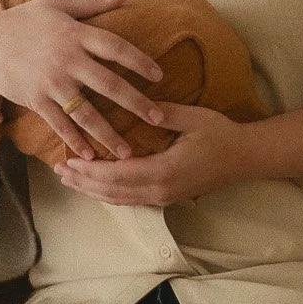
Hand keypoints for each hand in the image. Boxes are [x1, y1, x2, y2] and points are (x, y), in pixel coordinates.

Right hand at [0, 0, 164, 161]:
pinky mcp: (36, 100)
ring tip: (128, 152)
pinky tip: (91, 155)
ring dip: (109, 134)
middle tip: (159, 118)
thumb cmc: (23, 20)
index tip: (160, 76)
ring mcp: (51, 83)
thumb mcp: (56, 3)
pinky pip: (60, 124)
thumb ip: (92, 1)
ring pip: (87, 112)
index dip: (140, 62)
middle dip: (137, 103)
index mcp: (76, 34)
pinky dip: (75, 141)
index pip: (116, 48)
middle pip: (109, 84)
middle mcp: (67, 60)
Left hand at [53, 102, 254, 203]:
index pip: (115, 175)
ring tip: (69, 180)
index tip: (67, 160)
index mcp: (163, 171)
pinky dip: (108, 195)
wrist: (245, 159)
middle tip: (57, 170)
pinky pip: (130, 200)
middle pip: (111, 191)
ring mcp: (162, 197)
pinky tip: (96, 187)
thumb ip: (163, 112)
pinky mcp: (166, 198)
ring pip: (118, 200)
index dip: (89, 170)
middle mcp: (159, 190)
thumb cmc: (220, 135)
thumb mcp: (192, 118)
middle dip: (82, 182)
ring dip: (91, 190)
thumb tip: (137, 103)